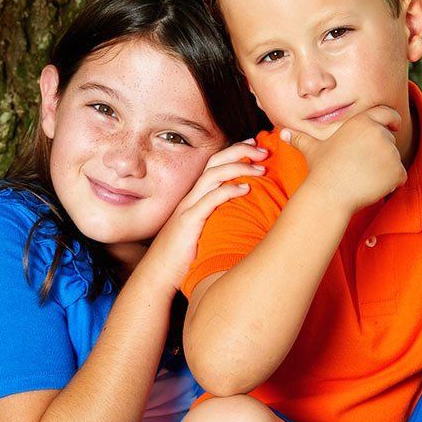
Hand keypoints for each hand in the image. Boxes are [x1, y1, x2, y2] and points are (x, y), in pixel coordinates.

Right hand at [145, 140, 268, 290]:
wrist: (157, 274)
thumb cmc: (182, 257)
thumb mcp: (203, 232)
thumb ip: (218, 219)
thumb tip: (245, 216)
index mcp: (194, 197)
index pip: (214, 164)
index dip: (234, 152)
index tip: (255, 147)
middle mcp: (190, 197)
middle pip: (214, 162)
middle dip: (240, 151)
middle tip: (264, 150)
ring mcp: (188, 208)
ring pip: (212, 176)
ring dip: (239, 167)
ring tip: (261, 167)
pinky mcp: (188, 222)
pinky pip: (209, 200)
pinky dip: (228, 191)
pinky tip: (246, 189)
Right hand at [280, 106, 404, 212]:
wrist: (329, 194)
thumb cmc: (320, 170)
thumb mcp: (311, 150)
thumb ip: (301, 139)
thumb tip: (282, 133)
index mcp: (361, 122)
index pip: (386, 113)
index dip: (392, 119)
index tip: (394, 125)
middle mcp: (378, 132)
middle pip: (389, 140)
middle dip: (380, 153)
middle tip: (361, 167)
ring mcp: (389, 151)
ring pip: (394, 160)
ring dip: (384, 169)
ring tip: (362, 177)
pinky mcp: (396, 169)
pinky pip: (400, 176)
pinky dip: (391, 183)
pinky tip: (372, 186)